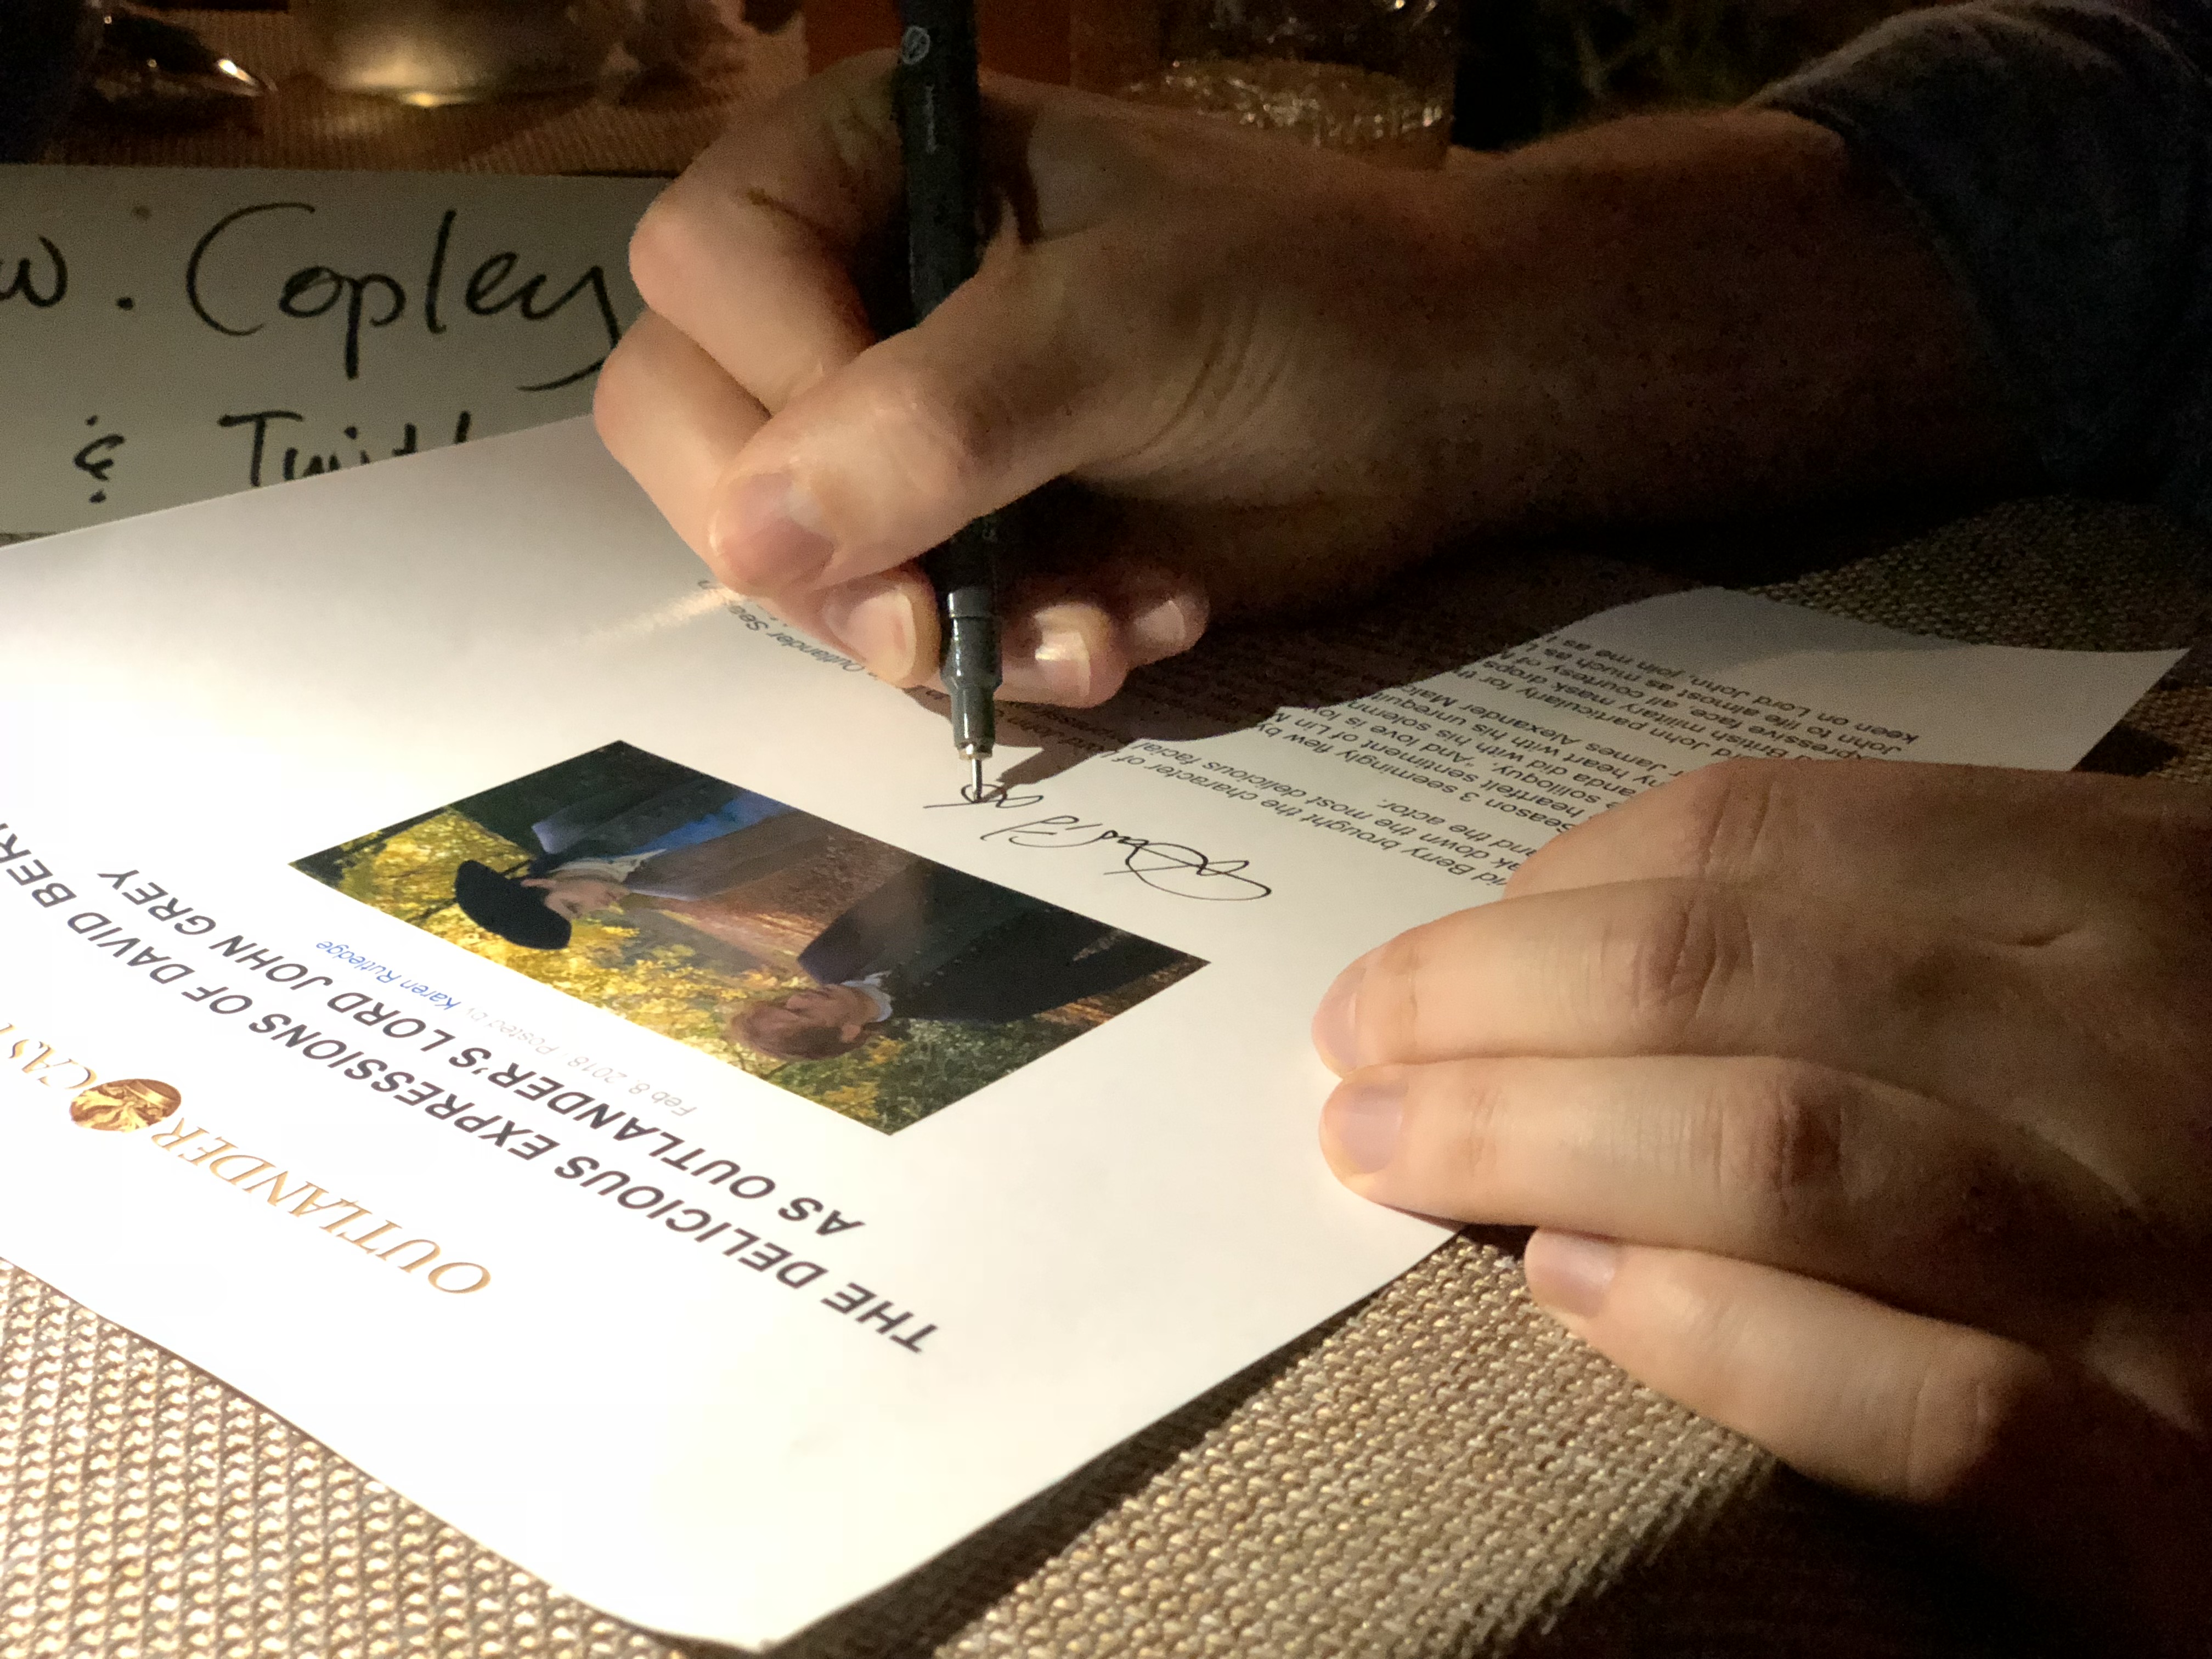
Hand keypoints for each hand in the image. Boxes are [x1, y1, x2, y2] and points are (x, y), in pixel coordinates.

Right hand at [596, 60, 2016, 704]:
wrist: (1448, 401)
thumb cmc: (1306, 301)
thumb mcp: (1128, 325)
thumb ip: (942, 414)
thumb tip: (750, 539)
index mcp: (866, 166)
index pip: (708, 273)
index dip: (777, 391)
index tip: (903, 480)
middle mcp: (853, 292)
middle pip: (698, 430)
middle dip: (832, 556)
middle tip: (939, 626)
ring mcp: (899, 429)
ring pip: (800, 563)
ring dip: (946, 630)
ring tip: (1108, 628)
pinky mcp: (966, 541)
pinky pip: (908, 632)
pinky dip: (1015, 660)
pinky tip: (1138, 631)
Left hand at [1313, 759, 2211, 1651]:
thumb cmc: (2185, 1141)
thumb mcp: (2073, 975)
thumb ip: (1888, 931)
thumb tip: (1562, 933)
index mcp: (2122, 886)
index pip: (1763, 838)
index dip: (1542, 892)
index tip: (1419, 960)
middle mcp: (2140, 1044)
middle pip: (1726, 972)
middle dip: (1487, 1003)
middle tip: (1355, 1048)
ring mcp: (2158, 1261)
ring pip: (1782, 1146)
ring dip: (1536, 1140)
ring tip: (1391, 1152)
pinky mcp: (2171, 1483)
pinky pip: (1923, 1401)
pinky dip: (1721, 1337)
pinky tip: (1572, 1298)